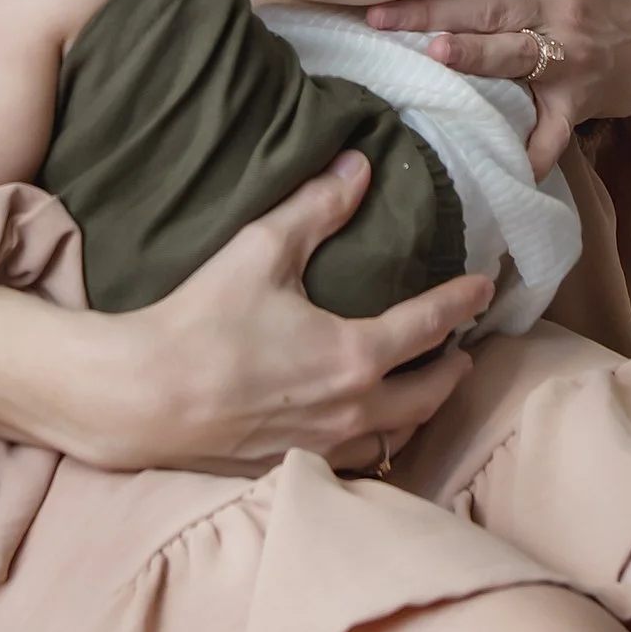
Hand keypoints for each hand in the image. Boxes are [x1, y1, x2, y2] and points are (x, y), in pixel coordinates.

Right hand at [0, 150, 490, 475]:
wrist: (146, 397)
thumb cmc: (201, 322)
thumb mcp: (261, 250)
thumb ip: (315, 207)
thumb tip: (358, 166)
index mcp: (354, 353)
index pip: (429, 326)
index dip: (461, 303)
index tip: (484, 288)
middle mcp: (353, 406)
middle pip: (428, 394)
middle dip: (453, 371)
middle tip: (464, 351)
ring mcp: (325, 444)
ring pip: (398, 435)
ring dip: (421, 411)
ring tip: (424, 391)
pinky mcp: (294, 464)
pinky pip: (359, 458)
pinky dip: (379, 441)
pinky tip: (368, 429)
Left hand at [364, 0, 630, 177]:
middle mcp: (560, 6)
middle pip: (491, 4)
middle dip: (437, 9)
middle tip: (380, 11)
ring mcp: (568, 55)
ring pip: (513, 58)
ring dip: (476, 59)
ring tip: (436, 56)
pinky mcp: (574, 99)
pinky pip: (554, 131)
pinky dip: (539, 150)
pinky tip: (517, 166)